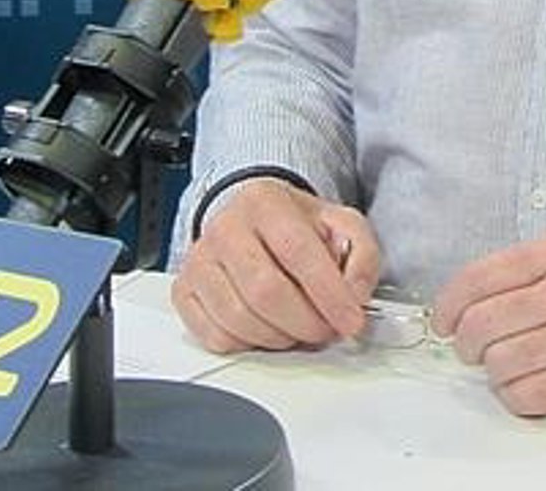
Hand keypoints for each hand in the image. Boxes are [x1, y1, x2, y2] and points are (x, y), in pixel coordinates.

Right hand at [171, 177, 378, 352]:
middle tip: (328, 330)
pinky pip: (216, 337)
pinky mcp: (184, 291)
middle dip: (307, 322)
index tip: (351, 320)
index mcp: (265, 201)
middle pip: (266, 291)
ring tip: (301, 327)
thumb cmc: (295, 225)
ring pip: (241, 320)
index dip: (329, 293)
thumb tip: (356, 294)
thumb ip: (361, 253)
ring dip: (282, 338)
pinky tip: (269, 328)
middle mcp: (225, 227)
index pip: (298, 251)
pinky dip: (250, 344)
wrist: (253, 218)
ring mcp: (199, 261)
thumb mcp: (339, 223)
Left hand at [432, 231, 545, 416]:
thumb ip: (531, 269)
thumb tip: (467, 300)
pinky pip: (529, 396)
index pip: (481, 276)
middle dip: (466, 342)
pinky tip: (530, 385)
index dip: (449, 303)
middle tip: (472, 348)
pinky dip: (517, 396)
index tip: (443, 319)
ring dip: (495, 371)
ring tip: (510, 366)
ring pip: (501, 363)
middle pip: (483, 324)